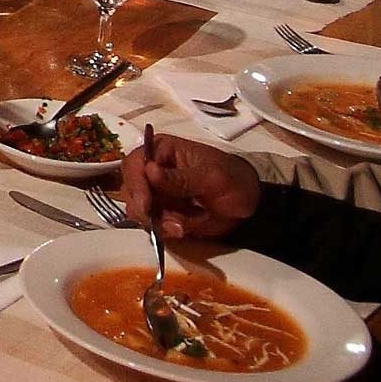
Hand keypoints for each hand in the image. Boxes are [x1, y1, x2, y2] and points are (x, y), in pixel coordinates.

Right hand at [119, 133, 262, 240]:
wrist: (249, 203)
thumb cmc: (233, 180)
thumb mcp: (212, 177)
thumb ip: (180, 178)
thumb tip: (149, 170)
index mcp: (161, 151)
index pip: (134, 164)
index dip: (136, 185)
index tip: (147, 206)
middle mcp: (151, 171)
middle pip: (130, 190)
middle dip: (149, 210)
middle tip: (172, 222)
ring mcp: (154, 193)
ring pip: (138, 211)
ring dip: (160, 222)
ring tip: (184, 225)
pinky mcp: (160, 212)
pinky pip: (151, 224)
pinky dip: (166, 230)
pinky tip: (184, 227)